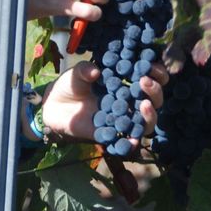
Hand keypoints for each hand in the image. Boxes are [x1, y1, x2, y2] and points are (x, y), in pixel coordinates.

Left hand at [37, 61, 168, 148]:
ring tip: (145, 105)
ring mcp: (122, 120)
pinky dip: (131, 143)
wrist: (54, 106)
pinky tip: (132, 139)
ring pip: (146, 123)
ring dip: (150, 115)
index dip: (157, 73)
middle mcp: (128, 103)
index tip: (155, 67)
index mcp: (125, 83)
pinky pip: (125, 143)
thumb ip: (84, 71)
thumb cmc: (70, 86)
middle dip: (154, 91)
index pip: (149, 79)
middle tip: (144, 81)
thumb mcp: (76, 75)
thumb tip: (96, 72)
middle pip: (153, 100)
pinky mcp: (111, 136)